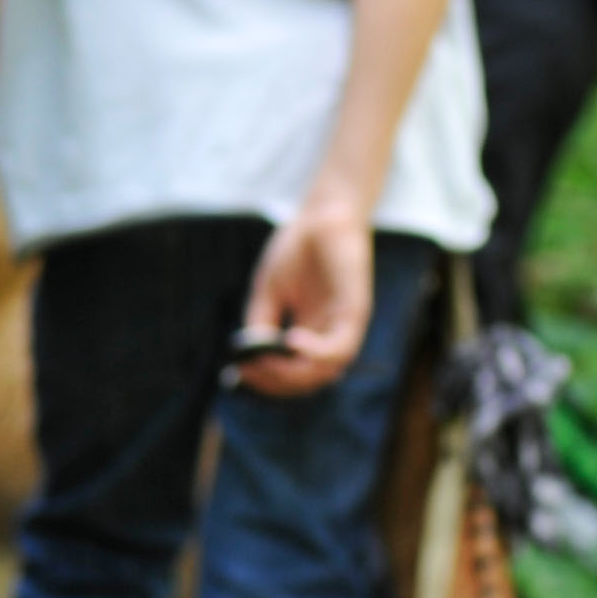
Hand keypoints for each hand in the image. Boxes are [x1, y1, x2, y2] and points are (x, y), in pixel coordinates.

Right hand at [235, 192, 374, 397]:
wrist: (323, 214)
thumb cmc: (297, 249)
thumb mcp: (269, 291)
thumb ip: (261, 323)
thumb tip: (248, 359)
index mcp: (309, 333)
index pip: (293, 374)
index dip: (267, 381)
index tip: (240, 374)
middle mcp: (328, 335)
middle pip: (308, 380)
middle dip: (276, 383)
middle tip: (250, 372)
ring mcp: (343, 325)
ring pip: (326, 372)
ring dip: (294, 375)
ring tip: (267, 362)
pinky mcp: (356, 311)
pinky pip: (341, 347)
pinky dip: (316, 353)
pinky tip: (290, 341)